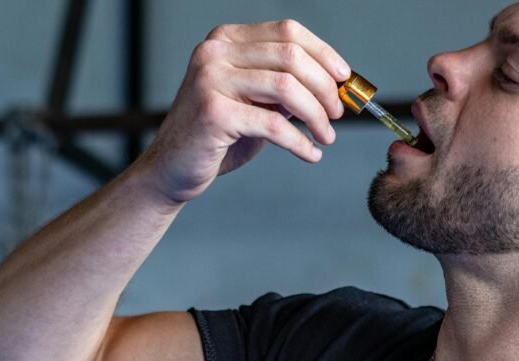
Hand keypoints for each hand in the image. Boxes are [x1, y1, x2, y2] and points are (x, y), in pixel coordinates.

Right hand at [137, 19, 351, 203]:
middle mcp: (215, 53)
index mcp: (226, 40)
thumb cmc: (217, 136)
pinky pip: (274, 124)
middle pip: (292, 57)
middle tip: (338, 114)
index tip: (346, 79)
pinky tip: (310, 154)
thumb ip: (285, 87)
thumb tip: (335, 85)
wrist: (172, 169)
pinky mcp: (213, 113)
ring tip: (326, 136)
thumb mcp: (255, 102)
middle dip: (325, 87)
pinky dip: (300, 142)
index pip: (288, 32)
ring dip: (316, 115)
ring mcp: (211, 80)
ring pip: (287, 88)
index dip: (324, 54)